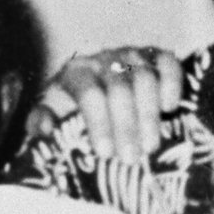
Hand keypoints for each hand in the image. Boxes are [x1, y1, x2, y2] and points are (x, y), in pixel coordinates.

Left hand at [27, 46, 183, 161]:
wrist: (100, 90)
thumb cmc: (74, 110)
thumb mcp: (53, 114)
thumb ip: (42, 121)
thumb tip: (45, 128)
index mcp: (77, 72)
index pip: (89, 93)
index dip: (98, 122)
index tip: (104, 153)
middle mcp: (105, 59)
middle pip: (119, 88)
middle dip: (126, 125)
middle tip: (130, 158)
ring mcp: (133, 56)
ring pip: (145, 78)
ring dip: (149, 115)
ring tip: (150, 146)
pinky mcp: (157, 58)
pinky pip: (168, 64)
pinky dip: (172, 83)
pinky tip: (170, 108)